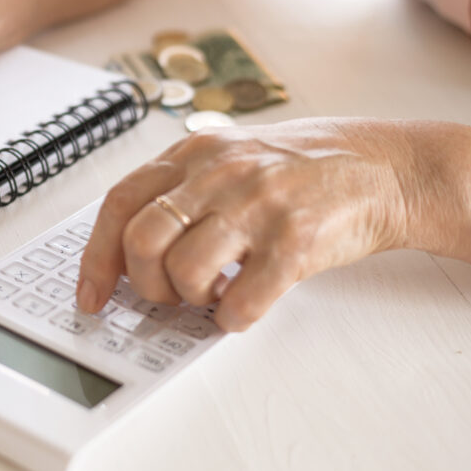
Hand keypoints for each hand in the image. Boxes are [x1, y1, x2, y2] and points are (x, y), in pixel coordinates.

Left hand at [75, 118, 410, 330]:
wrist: (380, 167)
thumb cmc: (297, 169)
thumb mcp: (225, 157)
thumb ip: (178, 191)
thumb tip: (126, 251)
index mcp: (193, 153)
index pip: (119, 205)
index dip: (96, 257)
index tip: (91, 295)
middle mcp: (219, 174)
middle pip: (141, 242)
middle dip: (145, 284)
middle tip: (167, 294)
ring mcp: (256, 205)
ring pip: (184, 272)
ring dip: (191, 300)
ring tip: (213, 292)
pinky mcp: (295, 241)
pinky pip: (241, 301)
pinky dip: (232, 317)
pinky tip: (242, 304)